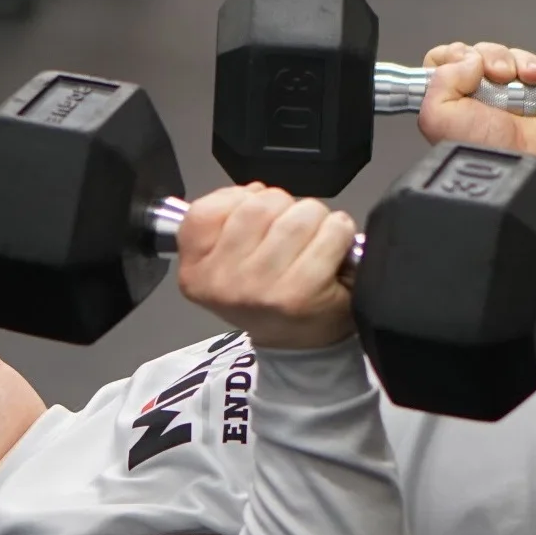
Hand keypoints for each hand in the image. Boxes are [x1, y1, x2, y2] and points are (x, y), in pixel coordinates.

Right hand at [175, 183, 358, 348]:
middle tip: (293, 232)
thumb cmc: (266, 294)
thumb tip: (255, 190)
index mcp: (196, 272)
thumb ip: (227, 218)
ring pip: (296, 215)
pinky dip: (339, 231)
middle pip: (257, 205)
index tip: (256, 220)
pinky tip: (334, 246)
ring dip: (315, 218)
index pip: (204, 210)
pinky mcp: (302, 292)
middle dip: (284, 206)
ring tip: (315, 239)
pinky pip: (329, 233)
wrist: (297, 344)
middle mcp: (223, 282)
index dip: (236, 201)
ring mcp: (261, 288)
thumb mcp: (226, 260)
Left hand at [417, 41, 535, 171]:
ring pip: (514, 56)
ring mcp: (511, 93)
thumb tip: (470, 60)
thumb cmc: (480, 149)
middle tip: (499, 76)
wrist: (520, 164)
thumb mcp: (437, 116)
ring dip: (523, 62)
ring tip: (528, 79)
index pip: (448, 57)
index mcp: (453, 97)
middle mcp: (481, 93)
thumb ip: (441, 79)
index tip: (467, 65)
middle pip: (484, 52)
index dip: (457, 54)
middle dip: (494, 57)